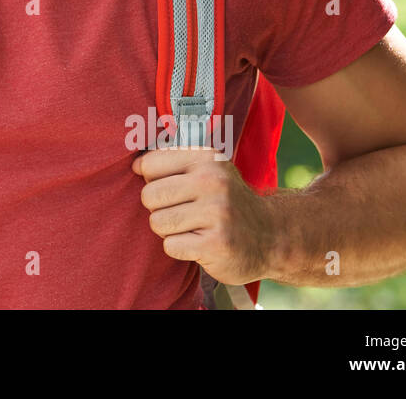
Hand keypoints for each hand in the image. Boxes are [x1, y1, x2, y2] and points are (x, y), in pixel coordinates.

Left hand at [131, 146, 274, 285]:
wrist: (271, 237)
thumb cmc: (225, 201)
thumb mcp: (208, 169)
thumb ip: (172, 161)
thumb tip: (135, 164)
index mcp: (206, 157)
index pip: (149, 164)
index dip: (153, 180)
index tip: (173, 188)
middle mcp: (213, 181)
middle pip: (149, 195)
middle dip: (159, 208)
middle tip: (184, 212)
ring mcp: (217, 213)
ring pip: (157, 222)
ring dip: (170, 230)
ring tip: (193, 227)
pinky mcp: (216, 244)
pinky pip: (170, 246)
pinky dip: (181, 248)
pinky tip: (201, 243)